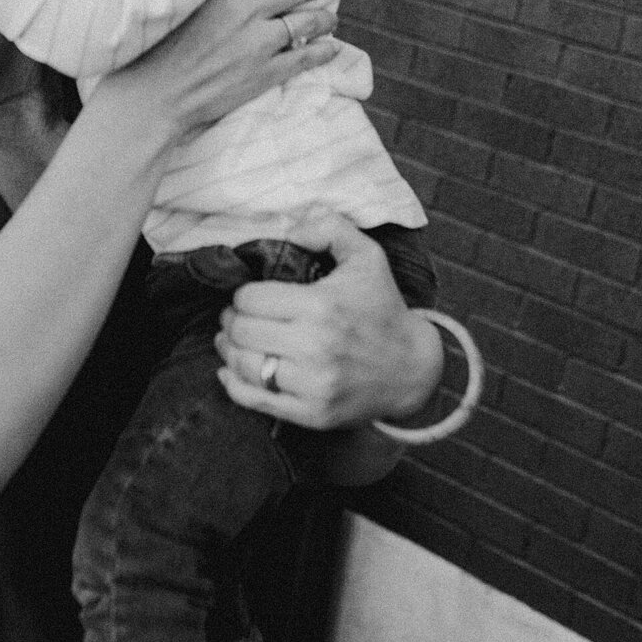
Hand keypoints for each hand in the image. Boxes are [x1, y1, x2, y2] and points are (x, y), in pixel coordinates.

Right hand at [97, 0, 339, 147]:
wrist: (154, 97)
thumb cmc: (157, 50)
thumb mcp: (180, 5)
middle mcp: (246, 10)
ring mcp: (258, 43)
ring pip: (311, 20)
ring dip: (325, 17)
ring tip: (329, 16)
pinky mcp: (265, 74)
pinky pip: (306, 57)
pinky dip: (324, 50)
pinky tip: (330, 46)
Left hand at [214, 214, 443, 429]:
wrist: (411, 368)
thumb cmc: (382, 307)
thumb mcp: (366, 256)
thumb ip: (328, 228)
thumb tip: (290, 229)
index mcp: (321, 306)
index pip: (250, 299)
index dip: (243, 294)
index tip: (251, 296)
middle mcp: (315, 347)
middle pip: (242, 331)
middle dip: (232, 320)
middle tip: (237, 316)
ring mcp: (313, 385)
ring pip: (243, 365)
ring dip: (229, 349)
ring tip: (232, 339)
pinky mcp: (312, 413)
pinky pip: (255, 401)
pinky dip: (233, 384)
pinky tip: (230, 370)